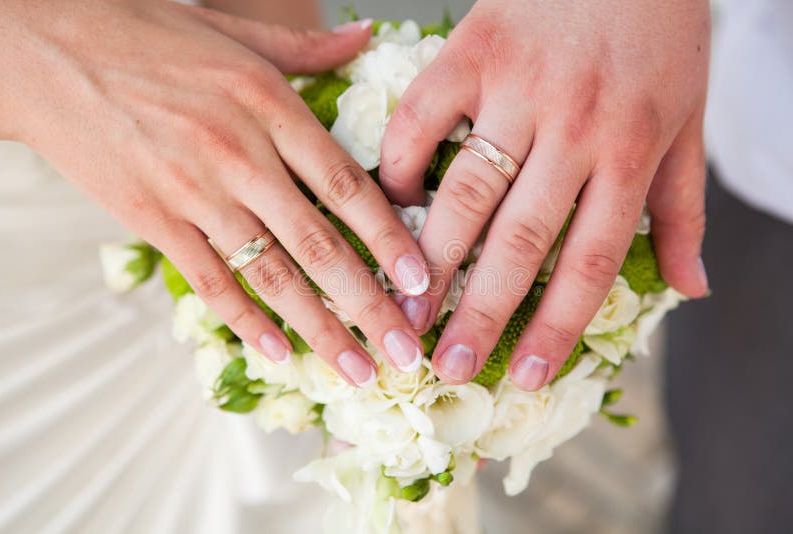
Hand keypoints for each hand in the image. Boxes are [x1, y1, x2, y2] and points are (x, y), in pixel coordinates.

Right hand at [0, 0, 428, 384]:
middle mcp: (238, 154)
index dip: (390, 239)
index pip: (346, 186)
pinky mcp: (151, 218)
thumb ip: (307, 48)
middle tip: (405, 352)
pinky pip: (208, 280)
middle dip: (370, 305)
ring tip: (356, 369)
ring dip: (319, 329)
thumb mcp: (235, 31)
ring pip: (271, 274)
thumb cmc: (144, 34)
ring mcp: (193, 192)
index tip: (423, 282)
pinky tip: (277, 353)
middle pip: (319, 245)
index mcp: (268, 105)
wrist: (44, 48)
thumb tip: (365, 35)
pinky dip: (245, 320)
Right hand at [380, 0, 709, 388]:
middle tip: (444, 364)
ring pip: (466, 191)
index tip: (524, 375)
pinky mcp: (472, 51)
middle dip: (479, 312)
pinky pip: (422, 118)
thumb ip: (685, 208)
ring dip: (431, 259)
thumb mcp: (690, 120)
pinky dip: (401, 164)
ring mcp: (517, 88)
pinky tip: (393, 202)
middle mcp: (573, 127)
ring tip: (404, 309)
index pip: (589, 262)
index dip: (555, 327)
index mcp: (632, 151)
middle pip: (520, 241)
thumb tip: (692, 287)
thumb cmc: (661, 32)